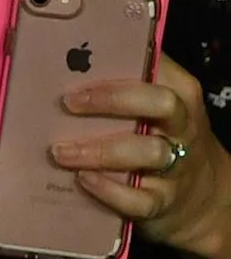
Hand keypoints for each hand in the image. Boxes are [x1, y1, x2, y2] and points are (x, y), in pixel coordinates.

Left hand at [57, 53, 230, 258]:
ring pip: (148, 152)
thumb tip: (59, 56)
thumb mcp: (151, 107)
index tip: (76, 66)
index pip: (157, 69)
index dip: (118, 66)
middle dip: (113, 100)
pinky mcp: (164, 202)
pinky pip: (140, 199)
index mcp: (178, 94)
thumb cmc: (159, 136)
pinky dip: (110, 191)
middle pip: (160, 104)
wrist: (200, 196)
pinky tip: (83, 180)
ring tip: (60, 151)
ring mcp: (178, 166)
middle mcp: (183, 127)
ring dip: (99, 151)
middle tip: (68, 103)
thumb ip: (119, 84)